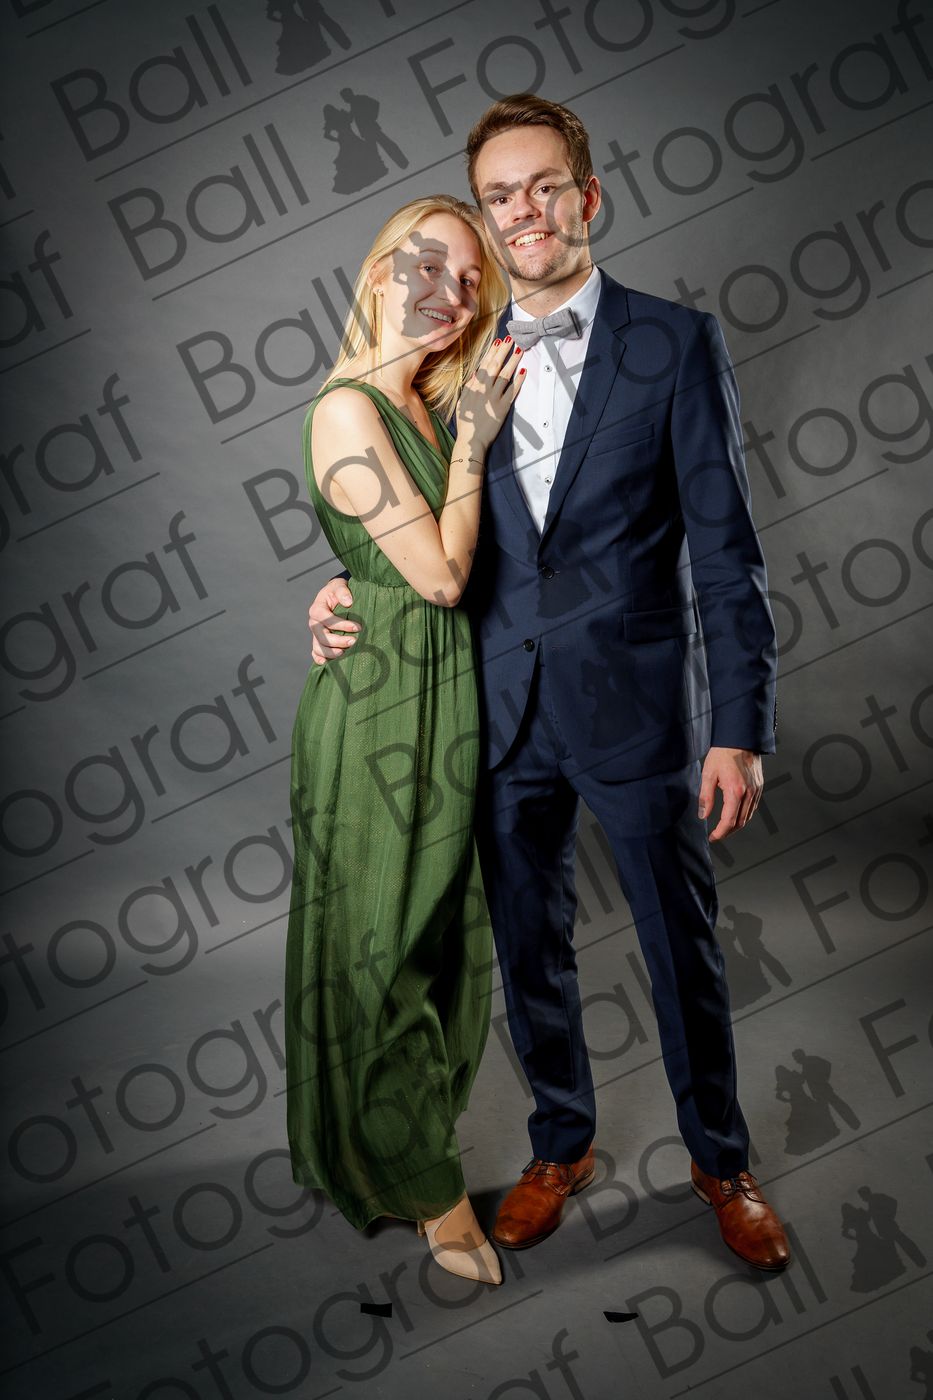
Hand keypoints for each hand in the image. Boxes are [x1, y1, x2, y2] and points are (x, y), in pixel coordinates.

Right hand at [308, 577, 358, 663]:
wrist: (336, 598)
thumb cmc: (338, 592)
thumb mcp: (339, 585)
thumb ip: (342, 591)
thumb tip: (348, 602)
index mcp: (316, 609)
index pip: (326, 619)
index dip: (341, 625)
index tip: (358, 627)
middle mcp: (314, 623)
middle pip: (321, 636)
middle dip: (338, 641)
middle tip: (354, 642)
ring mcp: (315, 634)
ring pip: (318, 647)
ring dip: (331, 652)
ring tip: (345, 653)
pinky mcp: (319, 642)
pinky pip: (315, 653)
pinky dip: (320, 659)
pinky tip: (328, 663)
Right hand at [455, 336, 524, 450]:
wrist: (471, 440)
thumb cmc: (466, 422)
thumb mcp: (463, 402)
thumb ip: (470, 387)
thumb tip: (476, 373)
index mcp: (474, 387)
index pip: (484, 365)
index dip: (492, 353)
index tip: (498, 342)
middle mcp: (484, 389)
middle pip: (495, 366)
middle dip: (503, 351)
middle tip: (511, 339)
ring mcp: (494, 398)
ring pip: (505, 375)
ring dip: (513, 361)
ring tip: (520, 349)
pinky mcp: (502, 407)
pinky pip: (512, 391)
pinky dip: (518, 381)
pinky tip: (523, 371)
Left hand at [698, 746, 762, 841]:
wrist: (740, 740)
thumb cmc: (722, 754)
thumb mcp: (708, 774)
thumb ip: (705, 797)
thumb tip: (703, 815)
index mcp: (735, 791)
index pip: (729, 821)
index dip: (720, 833)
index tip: (712, 837)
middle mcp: (749, 794)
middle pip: (740, 823)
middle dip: (727, 832)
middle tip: (716, 835)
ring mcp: (756, 791)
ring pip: (748, 817)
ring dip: (736, 825)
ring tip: (724, 828)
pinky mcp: (759, 787)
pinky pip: (753, 807)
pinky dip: (744, 815)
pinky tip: (735, 815)